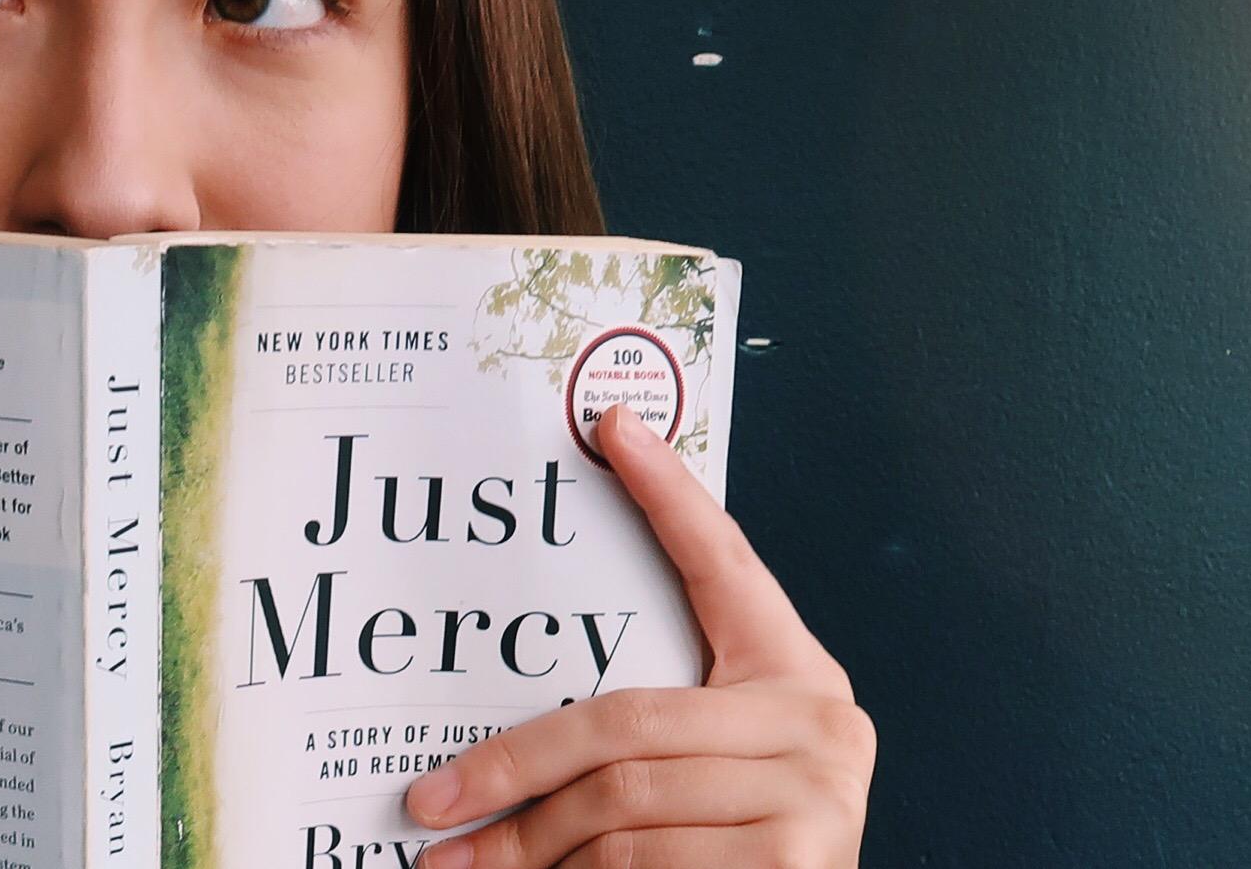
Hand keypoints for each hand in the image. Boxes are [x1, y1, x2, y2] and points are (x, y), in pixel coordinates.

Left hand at [404, 409, 872, 867]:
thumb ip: (652, 733)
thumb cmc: (740, 854)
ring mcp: (817, 792)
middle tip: (430, 804)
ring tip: (464, 868)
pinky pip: (645, 864)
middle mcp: (820, 722)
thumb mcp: (712, 773)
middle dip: (511, 773)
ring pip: (621, 808)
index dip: (672, 494)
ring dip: (529, 849)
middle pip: (624, 724)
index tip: (613, 424)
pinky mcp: (797, 862)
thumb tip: (503, 739)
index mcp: (796, 677)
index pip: (727, 567)